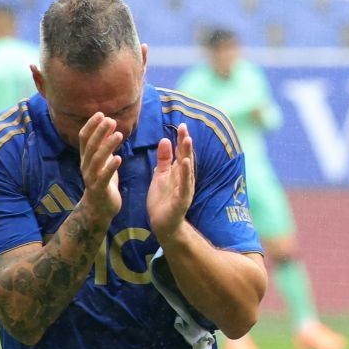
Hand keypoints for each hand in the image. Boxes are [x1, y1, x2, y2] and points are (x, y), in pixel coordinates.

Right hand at [77, 112, 123, 224]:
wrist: (99, 208)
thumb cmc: (103, 181)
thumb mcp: (103, 161)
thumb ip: (104, 144)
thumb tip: (109, 124)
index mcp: (86, 158)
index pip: (84, 138)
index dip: (91, 125)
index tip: (101, 113)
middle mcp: (86, 166)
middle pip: (90, 146)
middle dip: (99, 132)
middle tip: (110, 120)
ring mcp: (91, 177)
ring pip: (96, 159)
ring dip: (107, 146)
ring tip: (118, 135)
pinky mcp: (99, 188)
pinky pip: (104, 176)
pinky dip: (111, 167)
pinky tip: (118, 158)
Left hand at [148, 124, 195, 238]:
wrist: (163, 224)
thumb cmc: (162, 200)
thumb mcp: (161, 175)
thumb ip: (164, 159)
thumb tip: (165, 140)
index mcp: (178, 172)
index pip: (181, 153)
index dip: (181, 139)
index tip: (181, 125)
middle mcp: (184, 178)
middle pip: (186, 157)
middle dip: (185, 142)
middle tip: (184, 127)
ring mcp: (185, 188)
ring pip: (187, 168)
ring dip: (187, 154)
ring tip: (187, 140)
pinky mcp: (182, 199)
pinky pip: (184, 184)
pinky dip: (186, 173)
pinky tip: (185, 163)